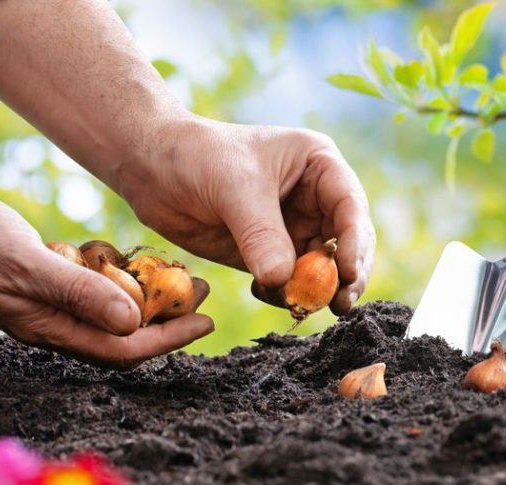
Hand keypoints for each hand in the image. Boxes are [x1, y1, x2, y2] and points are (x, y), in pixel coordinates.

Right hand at [0, 185, 213, 368]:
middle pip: (123, 336)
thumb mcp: (27, 262)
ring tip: (182, 274)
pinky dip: (118, 279)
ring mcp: (47, 306)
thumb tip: (133, 323)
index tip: (207, 321)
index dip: (170, 340)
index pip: (123, 350)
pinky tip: (134, 261)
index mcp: (49, 330)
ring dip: (149, 298)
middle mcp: (52, 325)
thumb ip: (78, 292)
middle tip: (205, 290)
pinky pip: (92, 291)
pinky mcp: (43, 283)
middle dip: (168, 318)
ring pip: (111, 313)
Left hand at [118, 117, 375, 314]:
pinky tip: (265, 294)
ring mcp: (292, 227)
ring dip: (315, 290)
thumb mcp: (235, 189)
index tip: (349, 274)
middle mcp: (314, 198)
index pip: (350, 207)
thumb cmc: (197, 156)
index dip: (355, 242)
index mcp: (318, 166)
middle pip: (346, 243)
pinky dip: (284, 294)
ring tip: (301, 306)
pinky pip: (288, 281)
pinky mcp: (267, 253)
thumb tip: (283, 281)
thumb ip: (261, 235)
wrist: (150, 167)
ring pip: (321, 267)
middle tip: (339, 305)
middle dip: (345, 275)